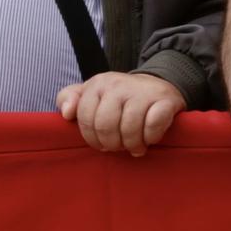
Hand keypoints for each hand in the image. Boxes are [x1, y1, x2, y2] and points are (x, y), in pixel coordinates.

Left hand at [57, 71, 185, 155]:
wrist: (157, 85)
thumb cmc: (119, 97)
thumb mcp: (91, 93)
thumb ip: (68, 98)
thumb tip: (65, 113)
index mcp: (98, 84)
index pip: (85, 119)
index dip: (92, 138)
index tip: (101, 142)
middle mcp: (118, 84)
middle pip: (106, 126)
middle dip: (112, 143)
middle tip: (119, 146)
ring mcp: (142, 91)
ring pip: (129, 129)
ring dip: (132, 145)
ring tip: (135, 146)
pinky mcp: (164, 100)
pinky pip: (153, 126)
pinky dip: (150, 138)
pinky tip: (150, 138)